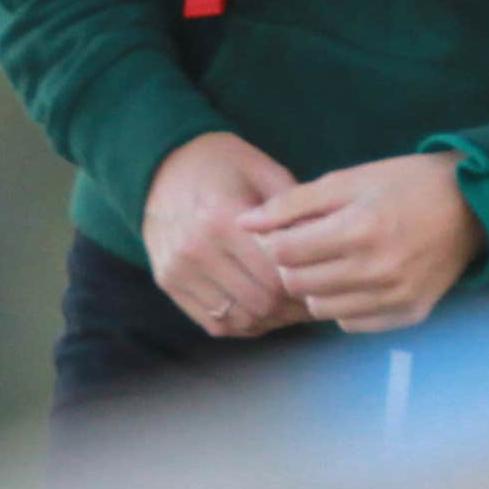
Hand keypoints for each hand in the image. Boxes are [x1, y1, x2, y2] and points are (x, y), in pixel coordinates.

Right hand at [144, 130, 305, 339]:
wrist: (161, 164)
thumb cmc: (222, 164)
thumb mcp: (262, 170)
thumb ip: (294, 208)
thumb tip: (327, 244)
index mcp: (221, 218)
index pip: (275, 274)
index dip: (305, 284)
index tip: (322, 281)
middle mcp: (195, 249)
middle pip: (260, 303)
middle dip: (291, 307)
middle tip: (311, 298)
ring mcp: (178, 269)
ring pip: (239, 320)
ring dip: (269, 319)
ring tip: (288, 305)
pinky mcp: (168, 282)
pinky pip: (215, 323)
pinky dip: (243, 323)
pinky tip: (259, 308)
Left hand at [246, 152, 481, 336]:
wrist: (471, 207)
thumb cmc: (404, 185)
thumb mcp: (347, 180)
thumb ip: (292, 203)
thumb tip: (243, 223)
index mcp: (360, 229)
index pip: (285, 253)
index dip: (277, 241)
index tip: (289, 231)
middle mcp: (377, 270)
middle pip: (298, 284)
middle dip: (294, 265)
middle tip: (309, 245)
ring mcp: (395, 298)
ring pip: (320, 309)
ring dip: (316, 287)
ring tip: (334, 262)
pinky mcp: (409, 315)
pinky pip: (351, 323)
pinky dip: (345, 305)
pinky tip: (358, 279)